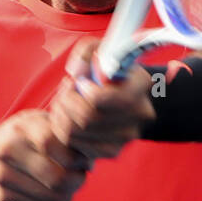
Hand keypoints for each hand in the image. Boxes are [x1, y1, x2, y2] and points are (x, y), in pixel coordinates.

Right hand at [0, 110, 90, 200]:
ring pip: (54, 196)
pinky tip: (54, 192)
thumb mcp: (39, 123)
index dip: (76, 156)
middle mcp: (7, 152)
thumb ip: (64, 133)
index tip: (83, 159)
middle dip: (78, 179)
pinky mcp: (4, 198)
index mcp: (20, 129)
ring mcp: (2, 177)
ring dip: (70, 193)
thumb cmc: (24, 138)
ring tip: (70, 184)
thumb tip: (90, 159)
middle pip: (57, 177)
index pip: (54, 145)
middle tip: (81, 175)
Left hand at [51, 37, 156, 160]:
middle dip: (66, 102)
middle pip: (87, 118)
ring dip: (60, 115)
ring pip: (75, 133)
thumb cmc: (104, 67)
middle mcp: (140, 113)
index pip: (103, 98)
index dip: (83, 91)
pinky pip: (75, 146)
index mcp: (141, 84)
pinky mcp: (113, 151)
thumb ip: (86, 51)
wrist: (116, 90)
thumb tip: (76, 72)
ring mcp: (128, 136)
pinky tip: (67, 118)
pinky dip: (63, 132)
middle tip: (64, 91)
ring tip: (63, 102)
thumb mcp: (98, 49)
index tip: (80, 82)